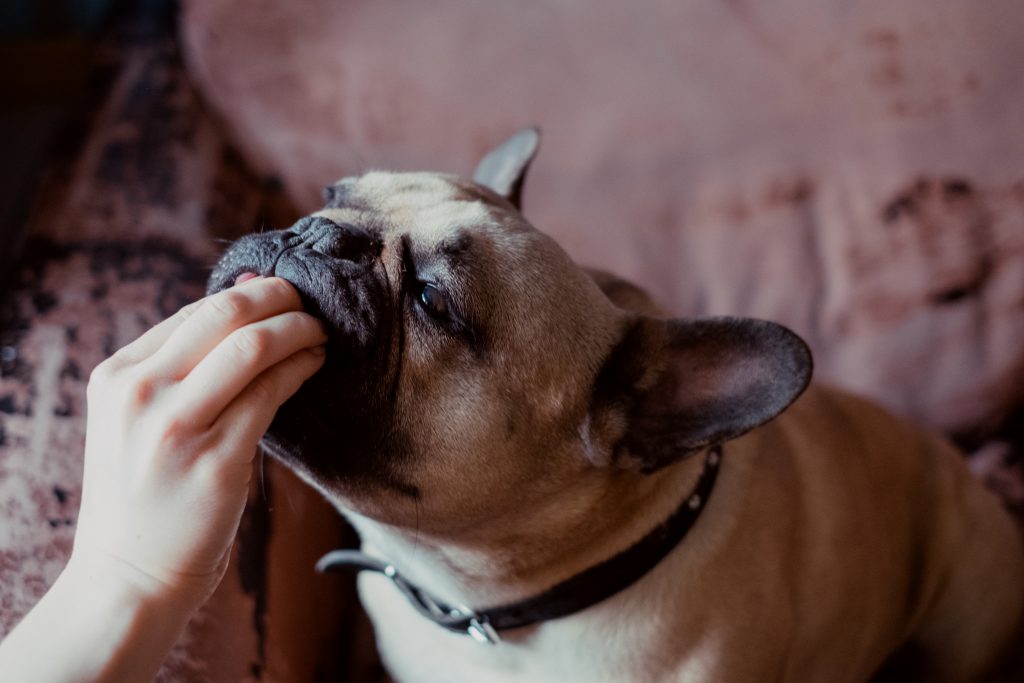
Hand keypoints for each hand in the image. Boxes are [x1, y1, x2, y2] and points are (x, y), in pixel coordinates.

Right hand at [70, 276, 326, 606]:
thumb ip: (179, 368)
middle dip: (278, 296)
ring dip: (298, 328)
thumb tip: (243, 295)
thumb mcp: (136, 420)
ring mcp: (177, 427)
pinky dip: (302, 367)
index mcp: (116, 377)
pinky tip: (316, 363)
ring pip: (253, 345)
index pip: (193, 312)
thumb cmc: (144, 494)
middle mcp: (141, 394)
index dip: (246, 294)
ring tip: (320, 331)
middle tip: (308, 298)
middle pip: (224, 314)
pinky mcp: (217, 461)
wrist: (129, 577)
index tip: (279, 294)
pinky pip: (271, 392)